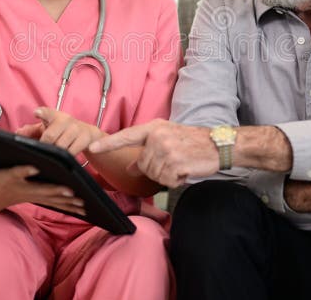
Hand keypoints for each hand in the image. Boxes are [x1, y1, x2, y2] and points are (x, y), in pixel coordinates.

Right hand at [0, 146, 84, 214]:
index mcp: (5, 178)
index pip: (15, 174)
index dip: (24, 171)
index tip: (35, 167)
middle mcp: (19, 188)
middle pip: (39, 189)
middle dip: (55, 190)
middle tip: (71, 190)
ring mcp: (27, 195)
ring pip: (49, 199)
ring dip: (66, 201)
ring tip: (82, 202)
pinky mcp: (32, 198)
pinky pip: (51, 202)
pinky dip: (66, 204)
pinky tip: (80, 206)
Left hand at [33, 107, 104, 155]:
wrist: (89, 135)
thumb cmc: (64, 132)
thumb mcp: (48, 129)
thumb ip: (32, 131)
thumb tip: (19, 133)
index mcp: (56, 117)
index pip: (47, 113)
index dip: (42, 113)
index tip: (36, 113)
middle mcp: (68, 121)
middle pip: (51, 136)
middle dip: (46, 146)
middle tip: (45, 152)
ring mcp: (80, 129)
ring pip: (65, 146)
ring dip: (60, 154)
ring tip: (59, 158)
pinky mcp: (92, 138)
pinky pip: (91, 145)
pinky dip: (90, 147)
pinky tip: (89, 149)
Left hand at [88, 119, 217, 186]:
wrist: (219, 144)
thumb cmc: (193, 142)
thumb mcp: (168, 139)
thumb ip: (147, 151)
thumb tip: (130, 167)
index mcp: (154, 128)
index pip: (126, 136)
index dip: (108, 144)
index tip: (92, 148)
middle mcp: (157, 137)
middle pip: (143, 165)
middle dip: (157, 169)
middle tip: (174, 161)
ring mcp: (166, 149)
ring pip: (154, 174)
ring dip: (167, 175)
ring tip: (181, 164)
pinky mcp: (175, 162)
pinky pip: (166, 180)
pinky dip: (176, 180)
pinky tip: (185, 170)